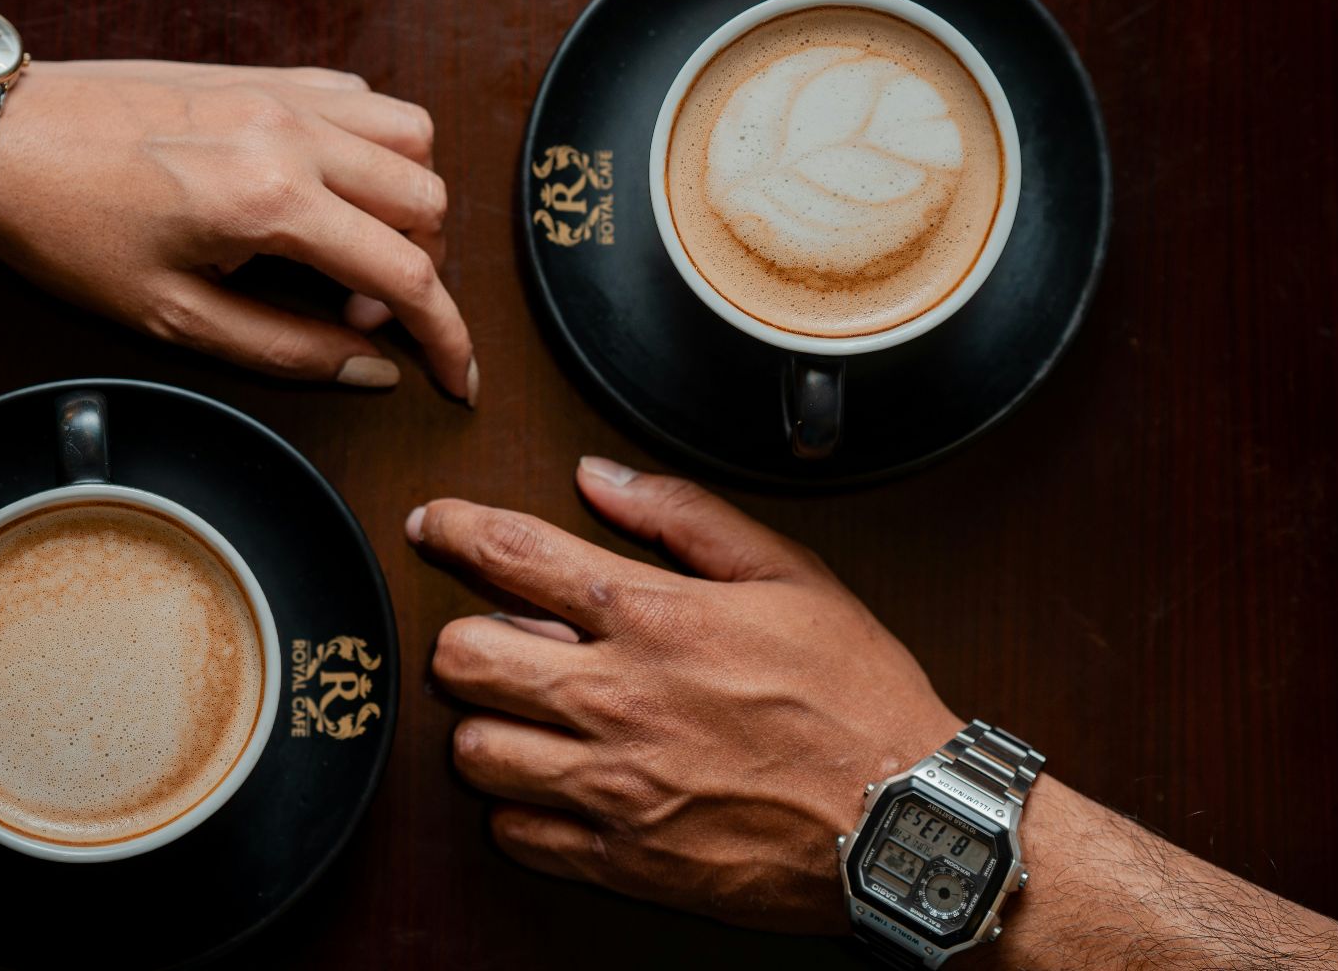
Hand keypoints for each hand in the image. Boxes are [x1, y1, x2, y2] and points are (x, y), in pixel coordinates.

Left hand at [0, 59, 473, 398]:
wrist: (1, 139)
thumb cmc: (70, 230)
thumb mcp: (174, 318)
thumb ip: (287, 350)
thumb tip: (372, 369)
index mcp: (272, 201)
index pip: (408, 274)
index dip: (448, 337)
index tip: (459, 377)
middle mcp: (294, 134)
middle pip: (427, 203)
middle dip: (418, 273)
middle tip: (355, 315)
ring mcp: (284, 93)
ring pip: (412, 139)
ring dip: (408, 203)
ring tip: (351, 248)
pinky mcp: (265, 74)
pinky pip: (364, 100)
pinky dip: (375, 150)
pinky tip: (327, 190)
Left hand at [408, 456, 960, 931]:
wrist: (904, 823)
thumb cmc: (857, 698)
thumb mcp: (790, 575)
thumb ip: (683, 516)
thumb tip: (599, 477)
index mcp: (653, 617)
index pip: (509, 552)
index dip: (451, 527)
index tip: (433, 523)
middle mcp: (616, 700)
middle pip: (460, 656)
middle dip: (463, 638)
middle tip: (496, 640)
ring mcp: (612, 786)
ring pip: (472, 750)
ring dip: (488, 724)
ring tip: (530, 717)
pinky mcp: (620, 861)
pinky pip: (512, 833)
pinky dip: (519, 808)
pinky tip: (559, 784)